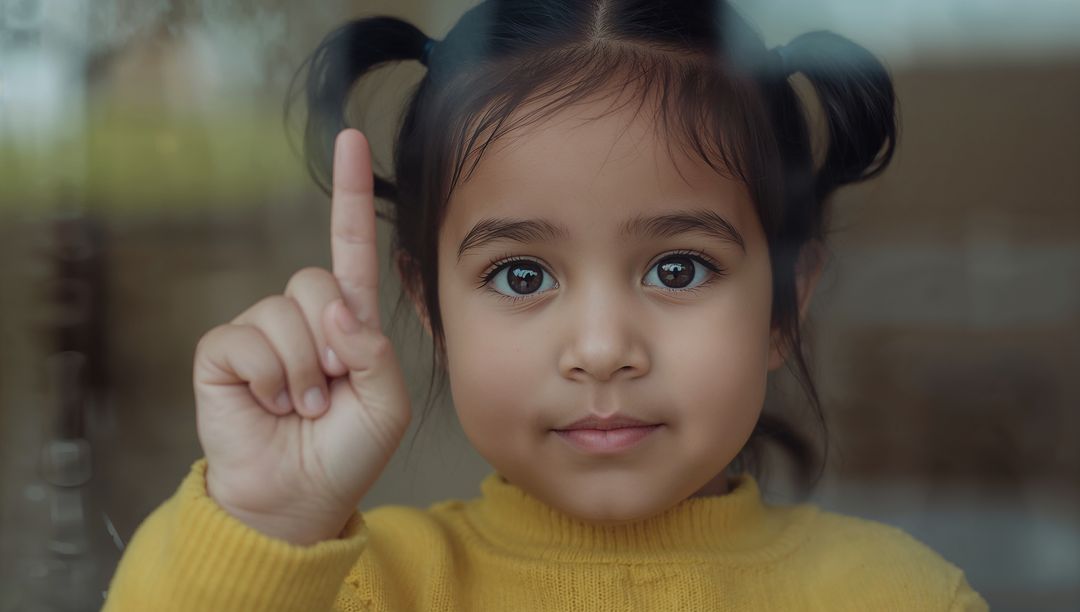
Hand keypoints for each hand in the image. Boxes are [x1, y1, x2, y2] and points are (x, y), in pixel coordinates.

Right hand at [193, 129, 411, 544]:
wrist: (297, 497)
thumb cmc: (346, 452)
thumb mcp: (386, 404)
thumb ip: (375, 352)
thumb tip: (335, 309)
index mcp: (348, 322)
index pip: (350, 248)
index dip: (349, 194)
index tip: (351, 138)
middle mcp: (303, 317)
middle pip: (317, 281)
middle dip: (331, 344)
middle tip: (330, 390)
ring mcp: (260, 330)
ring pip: (285, 314)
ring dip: (302, 371)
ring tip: (301, 405)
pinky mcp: (223, 351)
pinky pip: (247, 340)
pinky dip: (268, 379)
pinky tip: (269, 404)